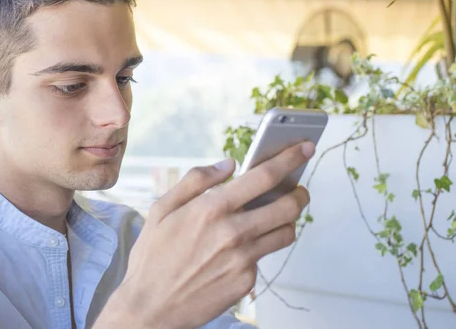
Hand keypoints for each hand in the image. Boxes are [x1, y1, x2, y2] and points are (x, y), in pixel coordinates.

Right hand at [94, 142, 314, 328]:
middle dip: (299, 193)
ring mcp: (242, 259)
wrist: (150, 307)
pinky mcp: (246, 281)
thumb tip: (228, 164)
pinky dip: (258, 248)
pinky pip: (264, 258)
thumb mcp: (163, 208)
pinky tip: (239, 249)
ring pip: (285, 233)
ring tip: (273, 217)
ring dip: (286, 221)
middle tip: (297, 189)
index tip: (305, 148)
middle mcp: (233, 233)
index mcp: (212, 208)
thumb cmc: (153, 256)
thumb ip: (196, 180)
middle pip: (288, 206)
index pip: (264, 176)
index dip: (290, 158)